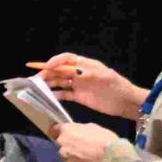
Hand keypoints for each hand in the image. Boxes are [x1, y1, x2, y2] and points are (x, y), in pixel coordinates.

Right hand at [29, 52, 144, 118]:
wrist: (126, 102)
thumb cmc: (116, 86)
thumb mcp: (101, 77)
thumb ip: (83, 72)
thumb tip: (65, 69)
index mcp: (85, 64)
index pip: (66, 59)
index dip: (54, 61)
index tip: (44, 66)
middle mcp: (79, 73)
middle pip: (59, 71)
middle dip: (47, 73)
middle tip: (35, 79)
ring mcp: (79, 85)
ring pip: (60, 82)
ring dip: (49, 84)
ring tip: (37, 88)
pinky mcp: (79, 96)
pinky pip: (64, 94)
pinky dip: (56, 95)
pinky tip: (48, 97)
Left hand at [55, 121, 115, 161]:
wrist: (110, 156)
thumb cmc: (103, 138)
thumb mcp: (91, 127)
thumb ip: (79, 129)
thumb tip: (77, 131)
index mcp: (66, 130)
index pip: (54, 129)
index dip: (58, 130)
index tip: (62, 132)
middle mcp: (61, 142)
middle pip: (60, 141)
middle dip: (67, 142)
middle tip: (78, 144)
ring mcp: (64, 155)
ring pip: (65, 153)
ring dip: (71, 153)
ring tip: (83, 154)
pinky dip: (75, 161)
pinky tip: (85, 161)